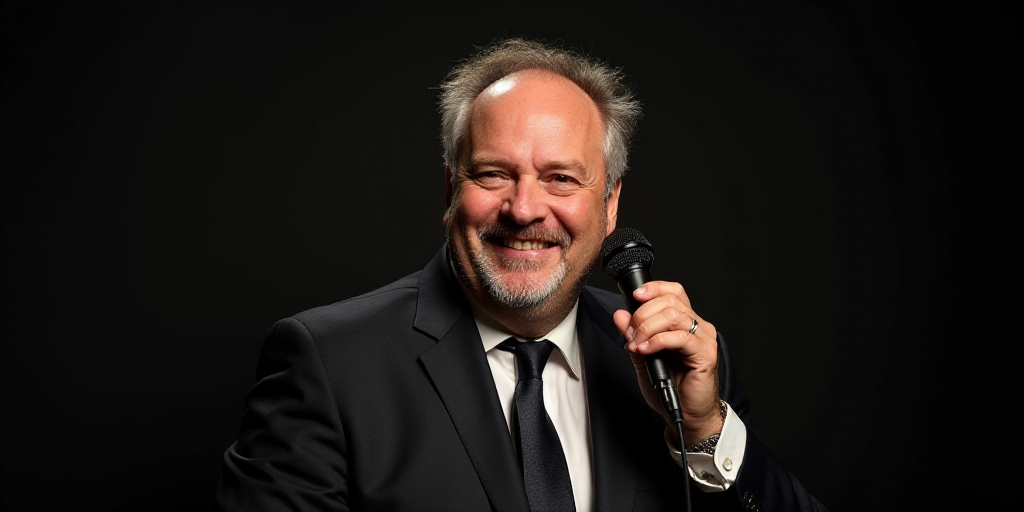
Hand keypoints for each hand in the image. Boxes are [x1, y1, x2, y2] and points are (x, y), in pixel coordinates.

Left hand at [612, 281, 722, 446]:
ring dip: (647, 327)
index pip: (673, 291)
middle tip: (630, 334)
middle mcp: (697, 326)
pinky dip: (658, 341)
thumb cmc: (671, 387)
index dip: (654, 289)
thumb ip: (633, 335)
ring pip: (673, 315)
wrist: (688, 415)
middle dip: (642, 314)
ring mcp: (703, 339)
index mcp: (685, 322)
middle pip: (670, 301)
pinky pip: (679, 337)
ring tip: (637, 344)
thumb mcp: (644, 357)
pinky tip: (646, 350)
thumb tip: (620, 315)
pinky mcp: (705, 354)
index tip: (634, 297)